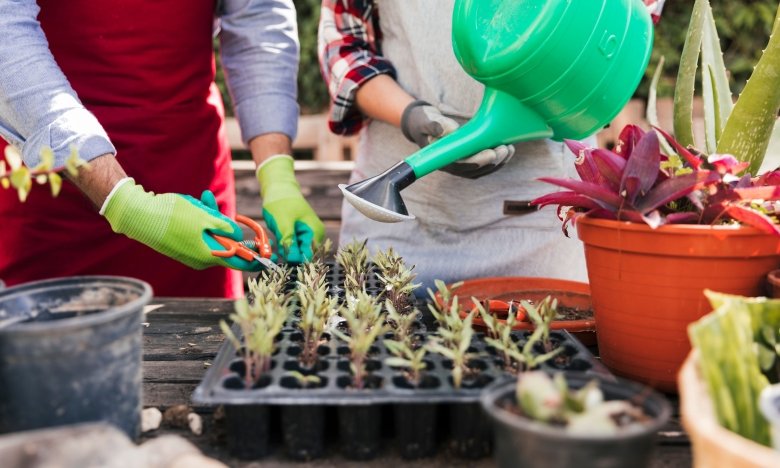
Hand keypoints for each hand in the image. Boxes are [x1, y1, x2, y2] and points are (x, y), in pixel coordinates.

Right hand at [101, 179, 260, 270]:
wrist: (139, 216)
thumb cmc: (172, 216)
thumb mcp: (205, 217)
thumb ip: (226, 227)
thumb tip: (240, 237)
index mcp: (210, 255)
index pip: (241, 262)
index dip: (257, 257)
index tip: (270, 253)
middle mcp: (202, 259)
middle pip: (226, 242)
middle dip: (224, 222)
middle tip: (209, 201)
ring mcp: (191, 253)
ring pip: (211, 234)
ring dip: (209, 217)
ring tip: (197, 199)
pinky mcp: (183, 246)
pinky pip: (200, 234)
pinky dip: (200, 220)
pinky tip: (191, 205)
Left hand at [256, 155, 324, 262]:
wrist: (278, 188)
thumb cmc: (281, 202)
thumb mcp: (283, 223)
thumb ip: (289, 242)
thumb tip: (293, 261)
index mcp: (315, 233)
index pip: (308, 257)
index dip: (294, 261)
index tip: (281, 260)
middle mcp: (314, 236)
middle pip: (302, 256)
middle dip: (288, 255)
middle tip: (276, 245)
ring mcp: (307, 236)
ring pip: (296, 253)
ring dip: (284, 250)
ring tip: (276, 237)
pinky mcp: (299, 235)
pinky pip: (292, 247)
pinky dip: (283, 245)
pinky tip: (277, 236)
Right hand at [400, 100, 515, 178]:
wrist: (424, 122)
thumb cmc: (424, 121)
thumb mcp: (426, 119)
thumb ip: (434, 124)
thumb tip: (448, 130)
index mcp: (441, 159)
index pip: (460, 165)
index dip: (477, 162)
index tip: (491, 154)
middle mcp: (452, 165)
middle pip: (475, 169)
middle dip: (492, 161)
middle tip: (505, 149)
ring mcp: (462, 163)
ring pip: (483, 169)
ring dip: (498, 161)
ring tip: (510, 149)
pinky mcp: (469, 158)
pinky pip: (485, 163)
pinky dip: (497, 159)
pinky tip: (508, 149)